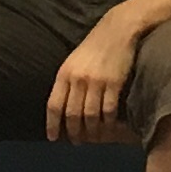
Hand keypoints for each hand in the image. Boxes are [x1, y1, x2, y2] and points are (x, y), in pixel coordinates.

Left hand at [46, 14, 140, 142]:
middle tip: (77, 142)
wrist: (118, 30)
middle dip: (73, 132)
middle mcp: (77, 79)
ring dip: (91, 130)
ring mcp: (96, 81)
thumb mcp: (74, 61)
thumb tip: (61, 107)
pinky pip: (109, 109)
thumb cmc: (95, 46)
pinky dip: (108, 121)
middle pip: (71, 114)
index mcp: (64, 73)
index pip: (54, 105)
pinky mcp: (114, 82)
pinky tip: (108, 126)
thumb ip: (67, 81)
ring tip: (93, 138)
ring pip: (90, 115)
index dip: (52, 124)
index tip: (52, 138)